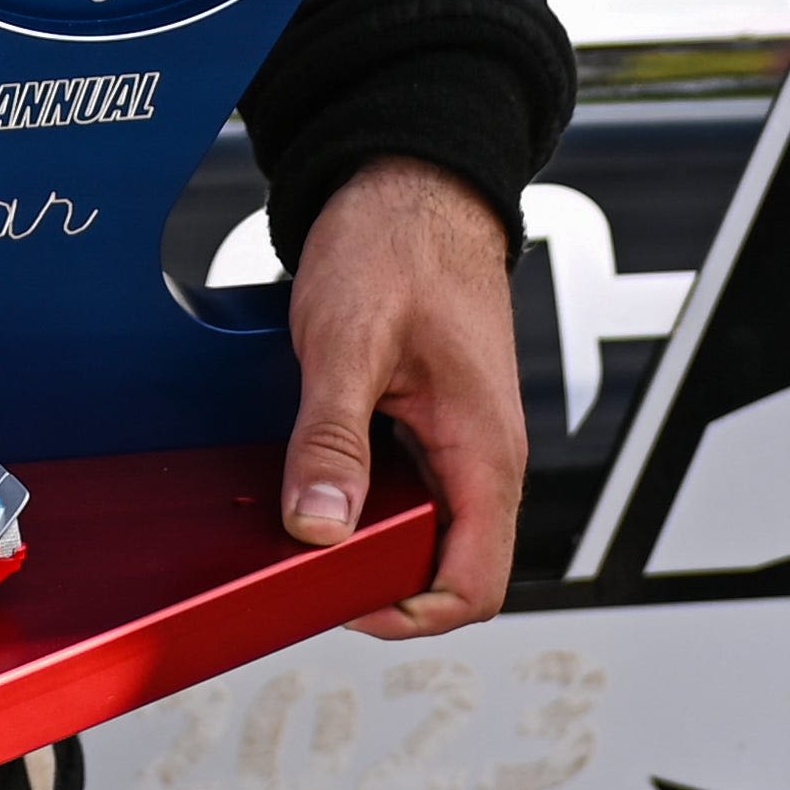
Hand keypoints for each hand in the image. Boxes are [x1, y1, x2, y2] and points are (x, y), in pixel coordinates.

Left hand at [278, 156, 526, 640]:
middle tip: (305, 561)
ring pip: (426, 528)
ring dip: (367, 536)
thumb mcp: (348, 340)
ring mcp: (460, 437)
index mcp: (485, 450)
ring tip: (305, 518)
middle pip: (449, 567)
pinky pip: (408, 485)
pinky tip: (316, 472)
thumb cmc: (397, 241)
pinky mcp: (433, 416)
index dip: (409, 615)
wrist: (414, 175)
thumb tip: (319, 527)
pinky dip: (363, 494)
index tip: (339, 600)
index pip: (474, 585)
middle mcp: (484, 455)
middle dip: (381, 581)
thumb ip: (335, 437)